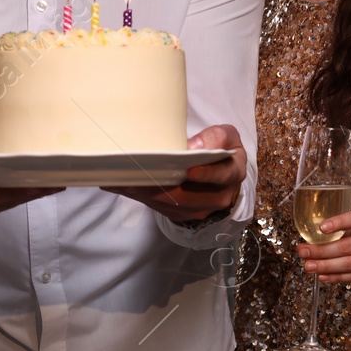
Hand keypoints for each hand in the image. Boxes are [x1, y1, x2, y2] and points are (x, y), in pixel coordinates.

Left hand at [108, 124, 245, 222]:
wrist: (222, 174)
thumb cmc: (221, 150)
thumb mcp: (227, 136)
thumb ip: (215, 137)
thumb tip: (192, 146)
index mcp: (231, 174)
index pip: (221, 176)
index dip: (205, 174)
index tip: (188, 169)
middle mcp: (217, 197)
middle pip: (186, 196)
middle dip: (158, 185)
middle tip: (135, 171)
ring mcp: (197, 210)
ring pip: (169, 203)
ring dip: (142, 191)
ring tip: (119, 178)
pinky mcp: (180, 214)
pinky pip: (158, 207)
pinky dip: (138, 195)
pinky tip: (120, 184)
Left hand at [298, 211, 350, 288]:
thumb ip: (340, 232)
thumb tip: (308, 242)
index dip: (339, 222)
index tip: (320, 228)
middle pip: (347, 246)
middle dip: (321, 250)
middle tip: (302, 251)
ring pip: (349, 264)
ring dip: (325, 266)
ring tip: (308, 266)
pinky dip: (335, 277)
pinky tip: (322, 276)